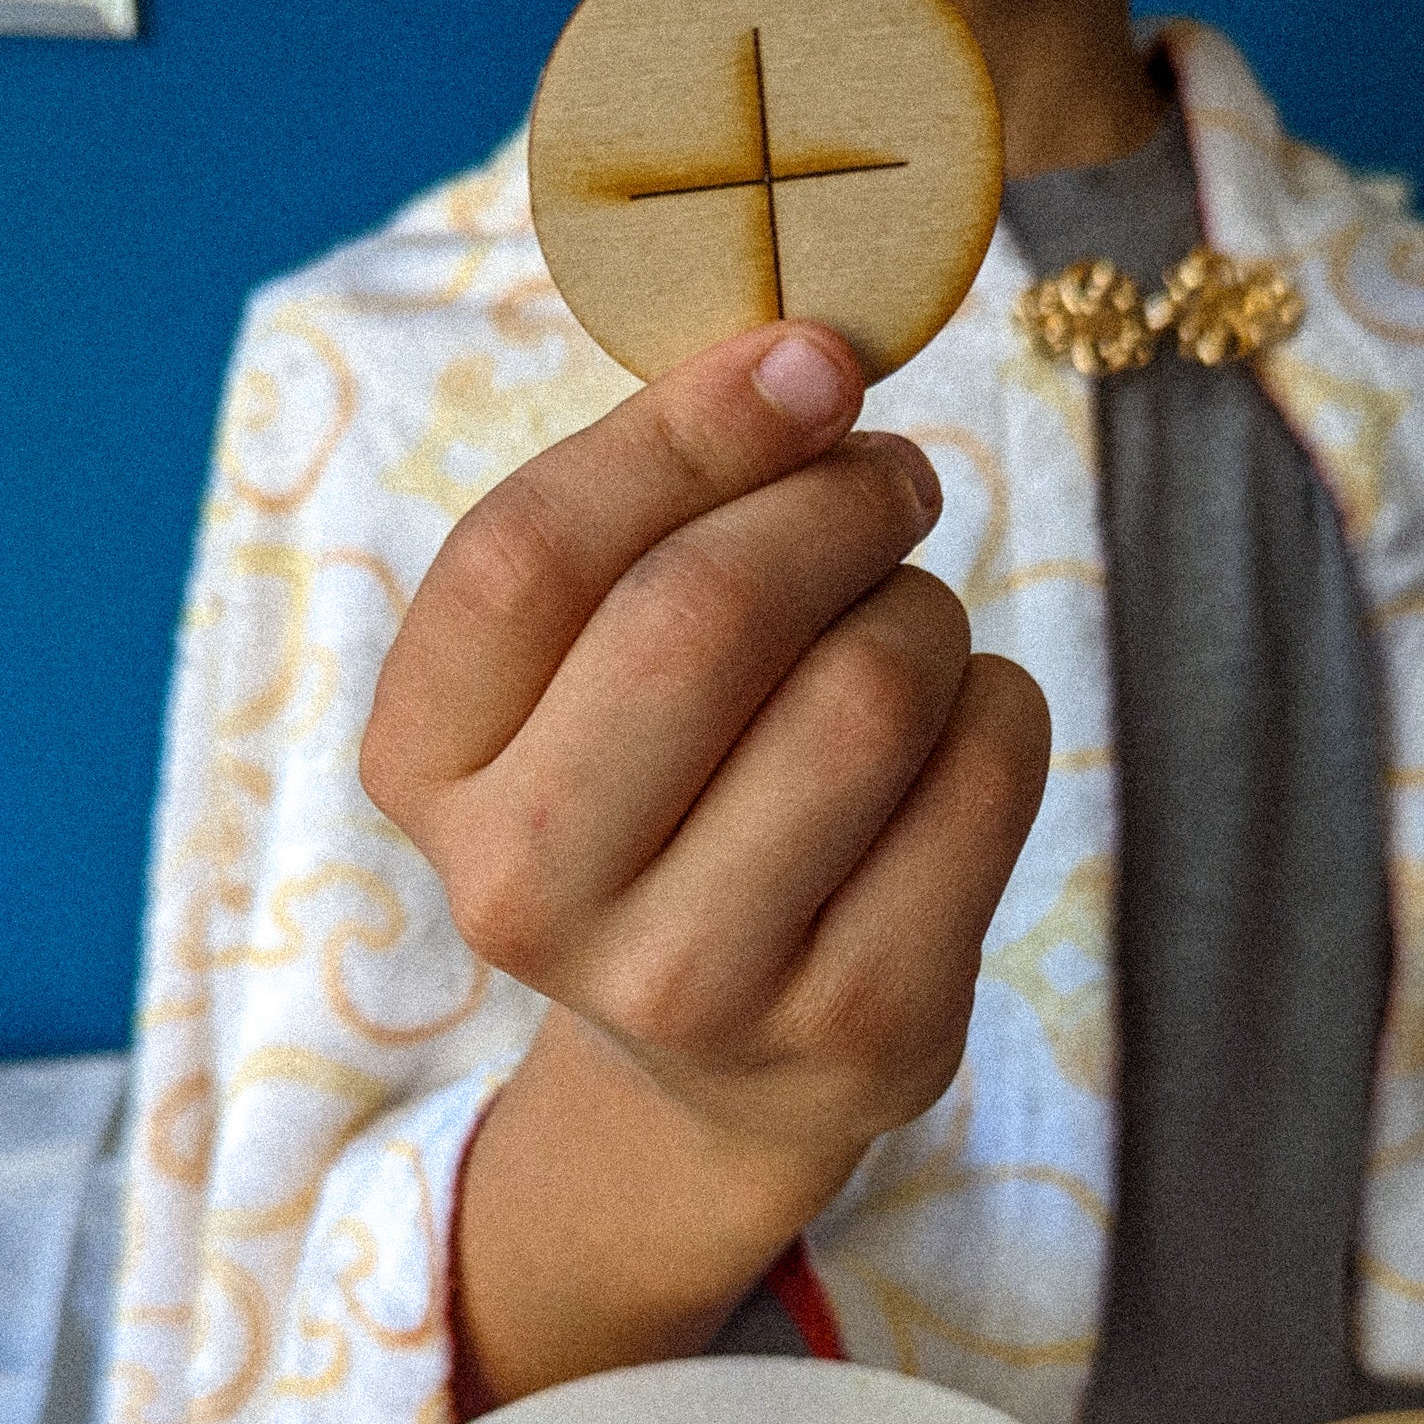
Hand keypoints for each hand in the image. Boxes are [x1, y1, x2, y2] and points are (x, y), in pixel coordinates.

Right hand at [362, 321, 1049, 1174]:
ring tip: (904, 633)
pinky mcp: (856, 1023)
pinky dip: (997, 706)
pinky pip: (984, 775)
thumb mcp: (581, 680)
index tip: (809, 360)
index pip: (525, 555)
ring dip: (922, 613)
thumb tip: (809, 364)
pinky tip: (950, 735)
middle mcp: (525, 894)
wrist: (725, 1064)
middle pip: (700, 615)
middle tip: (891, 483)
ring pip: (866, 692)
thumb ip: (647, 521)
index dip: (683, 429)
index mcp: (427, 771)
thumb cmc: (659, 803)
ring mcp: (691, 980)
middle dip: (835, 505)